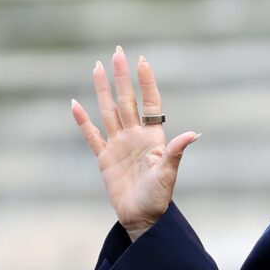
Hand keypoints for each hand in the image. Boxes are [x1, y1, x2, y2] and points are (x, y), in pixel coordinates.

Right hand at [71, 45, 200, 241]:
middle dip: (122, 76)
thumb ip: (176, 151)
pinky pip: (91, 135)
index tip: (142, 60)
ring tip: (96, 67)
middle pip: (126, 100)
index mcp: (153, 136)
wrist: (141, 218)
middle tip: (117, 52)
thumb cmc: (159, 197)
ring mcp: (118, 144)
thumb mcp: (168, 173)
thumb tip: (194, 134)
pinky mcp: (104, 158)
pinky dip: (82, 121)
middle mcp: (135, 135)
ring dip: (102, 89)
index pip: (149, 103)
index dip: (146, 82)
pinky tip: (75, 103)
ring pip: (108, 110)